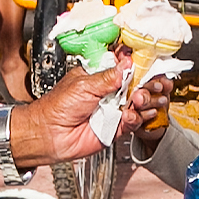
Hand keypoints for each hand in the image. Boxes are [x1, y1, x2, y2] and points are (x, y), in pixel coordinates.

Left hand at [24, 61, 172, 160]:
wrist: (50, 134)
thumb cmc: (57, 107)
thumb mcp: (84, 85)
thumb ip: (109, 76)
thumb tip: (127, 64)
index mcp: (100, 76)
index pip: (125, 66)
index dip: (138, 65)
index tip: (148, 64)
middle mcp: (109, 92)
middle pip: (138, 84)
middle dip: (145, 84)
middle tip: (143, 86)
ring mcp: (114, 109)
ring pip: (140, 103)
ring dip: (143, 102)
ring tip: (137, 101)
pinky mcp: (116, 127)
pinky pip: (134, 121)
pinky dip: (135, 118)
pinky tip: (128, 115)